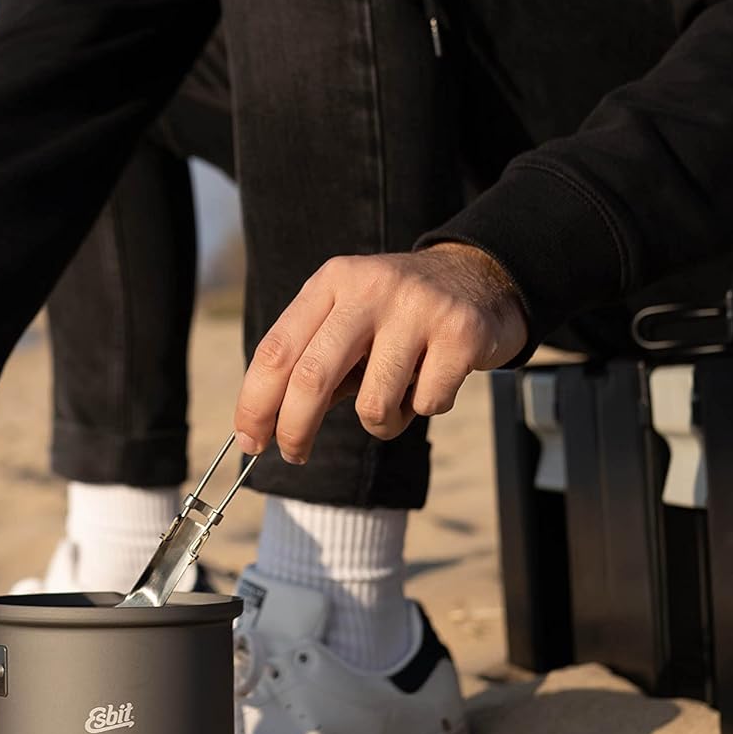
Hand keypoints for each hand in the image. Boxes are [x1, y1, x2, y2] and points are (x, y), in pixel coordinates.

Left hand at [234, 243, 528, 461]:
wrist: (482, 278)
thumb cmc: (397, 315)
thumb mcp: (348, 320)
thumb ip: (312, 364)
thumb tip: (267, 428)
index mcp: (332, 282)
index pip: (277, 349)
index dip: (255, 402)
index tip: (250, 440)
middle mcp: (370, 287)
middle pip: (311, 377)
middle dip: (294, 429)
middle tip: (293, 455)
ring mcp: (418, 308)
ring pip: (374, 403)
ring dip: (380, 422)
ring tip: (396, 400)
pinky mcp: (461, 333)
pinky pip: (426, 404)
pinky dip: (425, 407)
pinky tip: (435, 380)